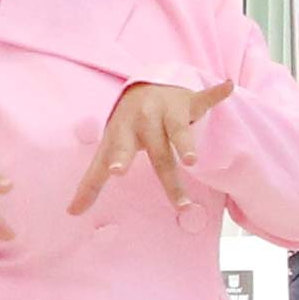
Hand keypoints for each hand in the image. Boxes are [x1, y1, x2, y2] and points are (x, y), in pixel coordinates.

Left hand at [69, 79, 225, 217]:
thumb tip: (71, 213)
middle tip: (180, 203)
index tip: (117, 172)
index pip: (121, 147)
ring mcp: (168, 109)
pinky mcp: (189, 101)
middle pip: (158, 152)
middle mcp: (145, 118)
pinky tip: (227, 86)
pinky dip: (216, 93)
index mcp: (123, 130)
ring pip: (179, 129)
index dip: (119, 158)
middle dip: (169, 177)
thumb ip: (92, 181)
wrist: (144, 86)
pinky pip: (204, 98)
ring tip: (193, 160)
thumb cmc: (126, 126)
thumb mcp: (108, 148)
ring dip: (187, 143)